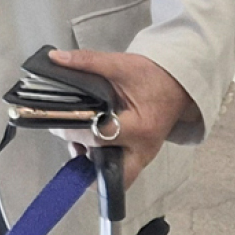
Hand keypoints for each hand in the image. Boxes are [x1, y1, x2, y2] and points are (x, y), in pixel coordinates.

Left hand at [46, 48, 196, 187]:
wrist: (178, 83)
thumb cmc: (153, 76)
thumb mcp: (120, 64)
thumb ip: (87, 62)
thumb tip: (55, 58)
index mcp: (138, 127)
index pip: (98, 136)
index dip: (73, 130)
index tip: (58, 120)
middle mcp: (142, 149)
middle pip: (107, 172)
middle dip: (83, 162)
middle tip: (71, 141)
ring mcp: (143, 157)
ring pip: (113, 177)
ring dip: (91, 166)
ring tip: (78, 142)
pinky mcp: (140, 157)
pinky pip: (118, 170)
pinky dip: (101, 162)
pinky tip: (89, 145)